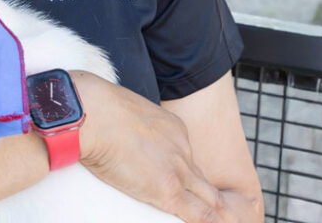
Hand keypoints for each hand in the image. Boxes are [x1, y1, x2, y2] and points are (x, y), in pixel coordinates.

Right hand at [72, 72, 238, 222]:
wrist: (93, 114)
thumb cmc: (95, 110)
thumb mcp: (126, 112)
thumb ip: (133, 128)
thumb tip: (121, 140)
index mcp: (173, 128)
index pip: (184, 157)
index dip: (183, 172)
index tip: (177, 180)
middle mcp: (181, 149)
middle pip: (200, 179)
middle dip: (209, 196)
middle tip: (220, 209)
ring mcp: (178, 170)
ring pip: (208, 198)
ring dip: (218, 212)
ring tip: (229, 222)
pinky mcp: (168, 191)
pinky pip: (199, 214)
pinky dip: (210, 222)